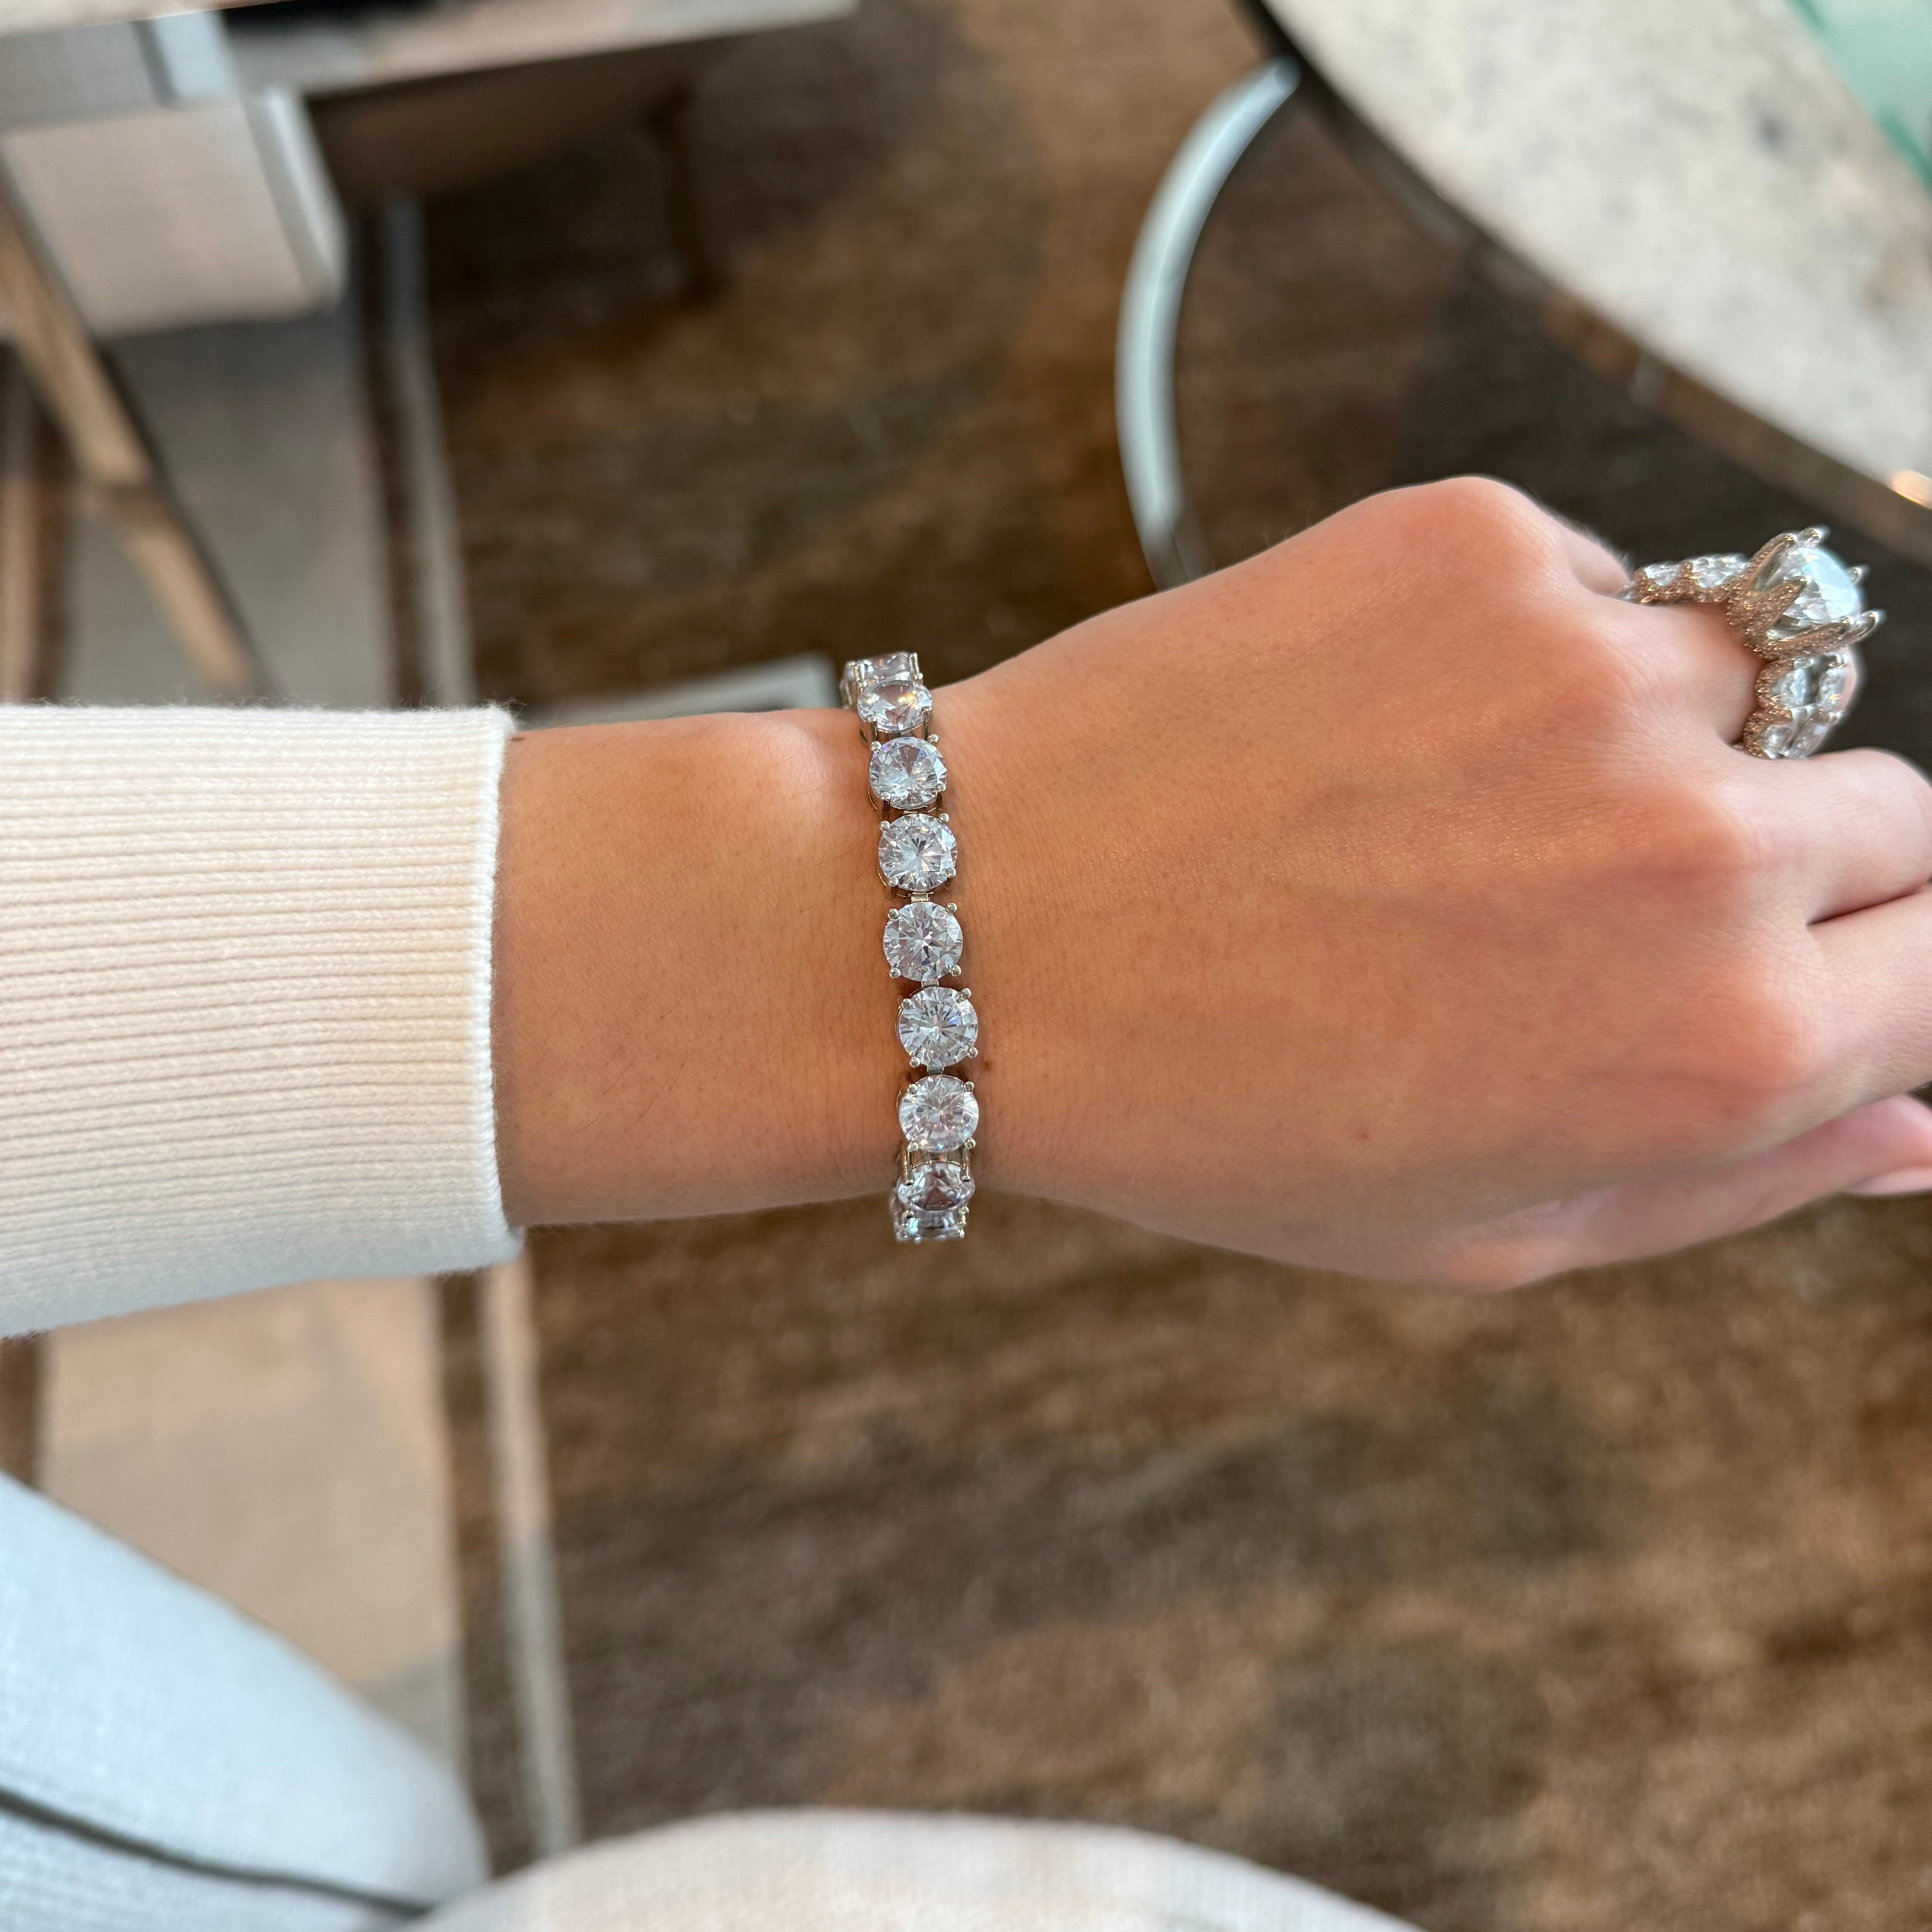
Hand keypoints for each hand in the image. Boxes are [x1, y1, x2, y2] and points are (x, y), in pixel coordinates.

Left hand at [933, 479, 1931, 1283]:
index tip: (1756, 967)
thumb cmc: (1221, 1117)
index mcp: (1728, 1042)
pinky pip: (1598, 585)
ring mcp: (1594, 664)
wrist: (980, 936)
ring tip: (1451, 812)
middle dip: (1781, 860)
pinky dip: (1530, 647)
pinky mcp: (1479, 539)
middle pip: (1889, 810)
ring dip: (1656, 740)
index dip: (1858, 969)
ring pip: (1750, 679)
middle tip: (1576, 900)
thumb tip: (1919, 1127)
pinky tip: (1374, 729)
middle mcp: (1701, 841)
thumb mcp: (1483, 1231)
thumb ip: (1733, 1181)